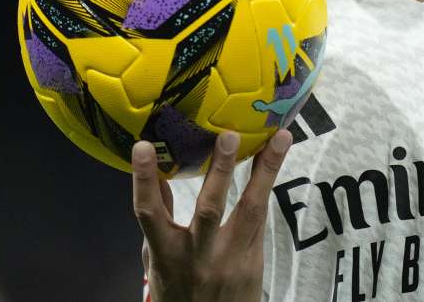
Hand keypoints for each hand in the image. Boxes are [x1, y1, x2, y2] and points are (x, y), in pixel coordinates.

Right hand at [134, 129, 292, 301]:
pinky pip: (261, 218)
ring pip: (251, 209)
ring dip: (266, 170)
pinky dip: (266, 186)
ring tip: (280, 138)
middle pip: (210, 209)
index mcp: (166, 254)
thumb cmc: (177, 290)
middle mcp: (198, 256)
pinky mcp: (253, 262)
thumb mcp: (157, 260)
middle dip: (220, 171)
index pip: (149, 213)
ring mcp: (229, 259)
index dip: (145, 179)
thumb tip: (156, 176)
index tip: (143, 146)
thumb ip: (160, 219)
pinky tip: (275, 159)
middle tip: (229, 136)